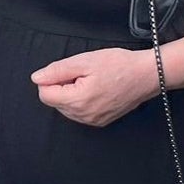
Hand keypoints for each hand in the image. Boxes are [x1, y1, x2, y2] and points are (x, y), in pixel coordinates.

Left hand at [32, 49, 155, 127]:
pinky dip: (82, 100)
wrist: (146, 75)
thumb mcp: (84, 61)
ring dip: (72, 93)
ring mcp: (92, 121)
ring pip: (66, 108)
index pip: (44, 94)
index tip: (68, 70)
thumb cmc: (119, 65)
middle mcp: (83, 116)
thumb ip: (57, 70)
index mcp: (77, 100)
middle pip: (54, 101)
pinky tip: (97, 89)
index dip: (52, 79)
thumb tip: (37, 78)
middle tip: (83, 74)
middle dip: (62, 86)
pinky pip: (79, 112)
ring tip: (92, 81)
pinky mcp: (99, 122)